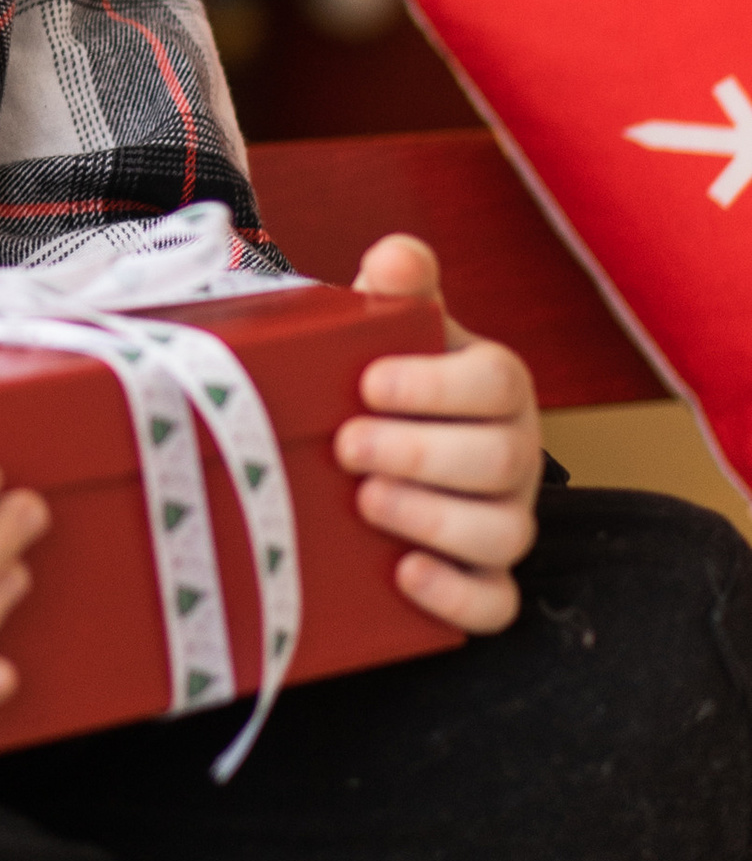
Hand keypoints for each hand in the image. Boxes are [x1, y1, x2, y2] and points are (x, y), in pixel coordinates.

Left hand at [336, 232, 542, 635]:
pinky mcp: (483, 579)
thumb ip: (395, 290)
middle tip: (346, 446)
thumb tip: (395, 255)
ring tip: (366, 501)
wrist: (365, 444)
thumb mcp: (385, 330)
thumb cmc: (379, 381)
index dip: (435, 385)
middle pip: (504, 460)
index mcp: (496, 386)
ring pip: (506, 534)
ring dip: (434, 520)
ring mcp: (505, 519)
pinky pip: (496, 605)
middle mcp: (514, 453)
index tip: (366, 383)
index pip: (497, 382)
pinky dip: (455, 595)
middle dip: (421, 453)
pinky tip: (403, 573)